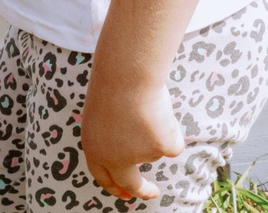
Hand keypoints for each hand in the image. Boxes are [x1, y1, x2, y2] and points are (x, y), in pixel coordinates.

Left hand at [80, 73, 184, 199]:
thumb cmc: (113, 82)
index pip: (103, 175)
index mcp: (94, 147)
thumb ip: (115, 134)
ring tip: (146, 104)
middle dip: (142, 190)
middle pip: (130, 182)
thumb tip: (140, 143)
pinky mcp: (161, 148)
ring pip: (156, 149)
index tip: (125, 194)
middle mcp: (113, 158)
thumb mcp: (104, 113)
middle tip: (153, 192)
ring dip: (156, 130)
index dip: (114, 185)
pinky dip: (171, 128)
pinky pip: (173, 142)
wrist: (126, 73)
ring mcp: (138, 156)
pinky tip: (160, 110)